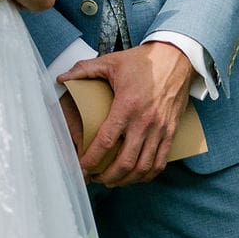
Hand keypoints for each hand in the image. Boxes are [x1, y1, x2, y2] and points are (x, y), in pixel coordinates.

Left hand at [58, 41, 194, 186]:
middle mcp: (145, 121)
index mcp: (127, 106)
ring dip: (125, 180)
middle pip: (124, 162)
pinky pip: (160, 162)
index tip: (81, 169)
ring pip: (143, 167)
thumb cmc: (144, 61)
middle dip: (106, 176)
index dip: (90, 160)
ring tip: (112, 180)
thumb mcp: (112, 62)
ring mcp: (160, 128)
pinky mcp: (171, 131)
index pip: (105, 142)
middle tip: (94, 178)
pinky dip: (147, 175)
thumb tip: (61, 78)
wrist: (177, 57)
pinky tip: (136, 176)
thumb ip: (85, 69)